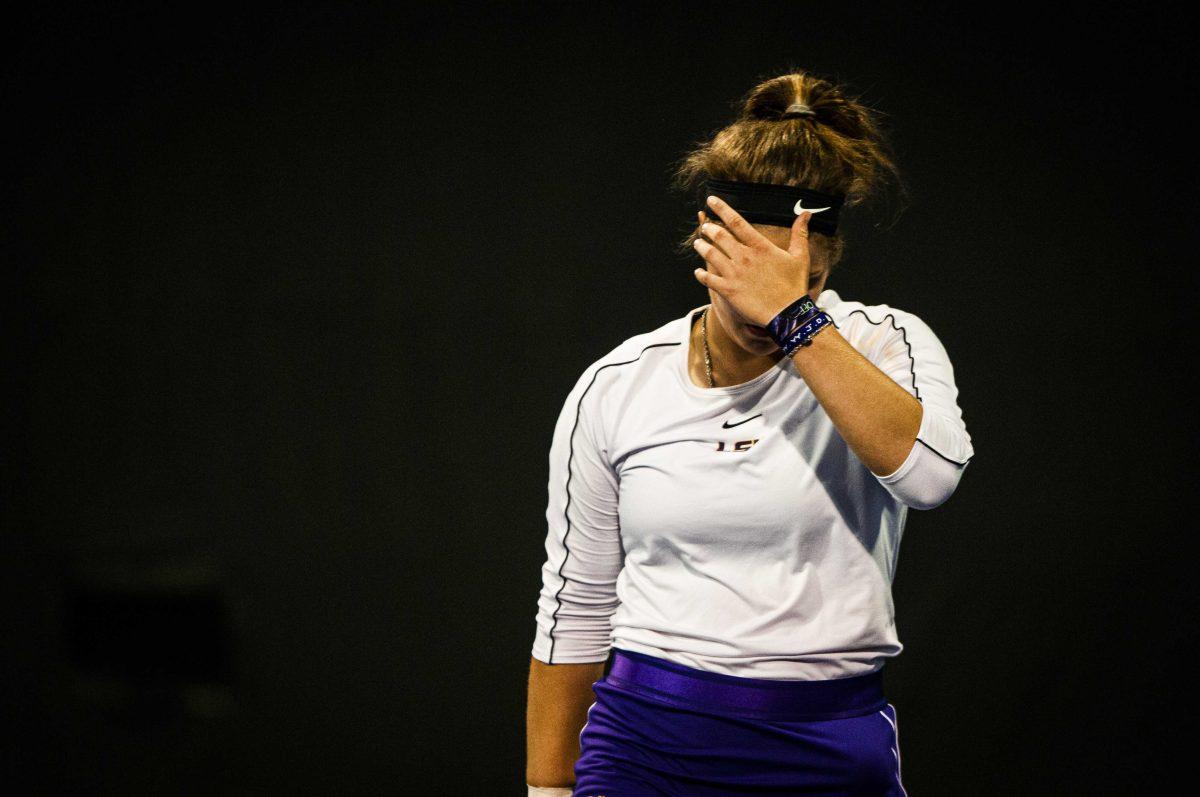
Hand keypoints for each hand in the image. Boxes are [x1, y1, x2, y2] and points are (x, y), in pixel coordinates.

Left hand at [691, 194, 812, 327]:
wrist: (788, 314)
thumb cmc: (794, 285)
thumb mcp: (800, 256)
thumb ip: (800, 233)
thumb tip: (806, 213)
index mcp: (760, 246)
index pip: (736, 221)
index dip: (721, 208)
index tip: (711, 200)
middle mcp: (744, 257)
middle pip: (719, 236)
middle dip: (709, 229)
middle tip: (704, 226)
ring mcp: (734, 274)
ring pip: (711, 254)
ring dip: (702, 247)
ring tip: (697, 243)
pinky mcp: (728, 290)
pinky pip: (709, 279)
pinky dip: (701, 274)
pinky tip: (698, 272)